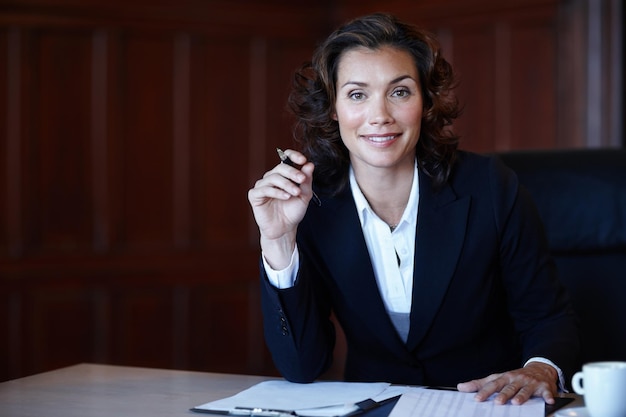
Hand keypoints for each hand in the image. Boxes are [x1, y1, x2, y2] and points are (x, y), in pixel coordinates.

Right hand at [247, 149, 314, 267]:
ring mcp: (262, 186)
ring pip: (273, 178)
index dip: (293, 156)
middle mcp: (272, 178)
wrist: (285, 229)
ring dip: (286, 184)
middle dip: (292, 172)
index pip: (285, 158)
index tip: (303, 160)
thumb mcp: (304, 195)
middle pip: (280, 167)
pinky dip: (277, 192)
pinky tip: (286, 197)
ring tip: (295, 192)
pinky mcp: (255, 195)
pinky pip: (265, 189)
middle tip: (302, 179)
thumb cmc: (293, 212)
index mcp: (283, 175)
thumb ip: (306, 180)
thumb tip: (309, 164)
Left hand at [457, 362, 557, 404]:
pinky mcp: (544, 387)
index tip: (477, 398)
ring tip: (516, 402)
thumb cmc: (515, 377)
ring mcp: (530, 383)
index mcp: (504, 378)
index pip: (492, 384)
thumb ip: (480, 384)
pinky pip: (546, 392)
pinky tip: (548, 400)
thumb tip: (461, 387)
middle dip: (503, 394)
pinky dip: (548, 396)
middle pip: (508, 387)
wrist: (539, 369)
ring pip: (525, 390)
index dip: (484, 391)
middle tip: (497, 402)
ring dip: (521, 396)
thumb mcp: (498, 378)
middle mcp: (516, 379)